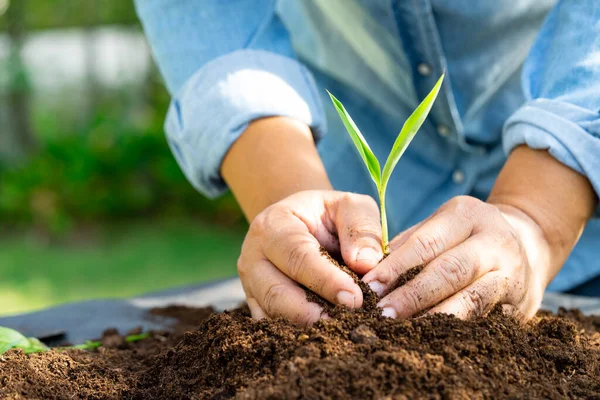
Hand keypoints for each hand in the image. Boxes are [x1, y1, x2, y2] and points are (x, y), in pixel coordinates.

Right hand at [238, 190, 383, 325]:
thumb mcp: (350, 206)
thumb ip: (361, 228)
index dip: (325, 280)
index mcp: (274, 225)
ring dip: (305, 327)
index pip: (297, 256)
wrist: (301, 221)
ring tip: (340, 330)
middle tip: (347, 323)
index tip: (354, 299)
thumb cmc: (328, 214)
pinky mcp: (255, 303)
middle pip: (275, 293)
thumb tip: (366, 264)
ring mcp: (251, 282)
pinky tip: (325, 334)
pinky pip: (271, 325)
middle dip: (311, 313)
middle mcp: (253, 255)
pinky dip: (296, 333)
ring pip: (271, 314)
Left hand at [362, 196, 550, 320]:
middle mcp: (494, 241)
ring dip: (434, 318)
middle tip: (382, 314)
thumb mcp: (441, 224)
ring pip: (471, 299)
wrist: (529, 243)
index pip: (426, 243)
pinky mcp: (521, 304)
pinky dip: (458, 331)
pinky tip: (433, 340)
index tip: (369, 287)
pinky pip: (486, 321)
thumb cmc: (466, 235)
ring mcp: (511, 273)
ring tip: (403, 331)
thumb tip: (370, 268)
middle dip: (412, 296)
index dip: (396, 267)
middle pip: (450, 271)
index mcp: (467, 215)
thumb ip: (408, 243)